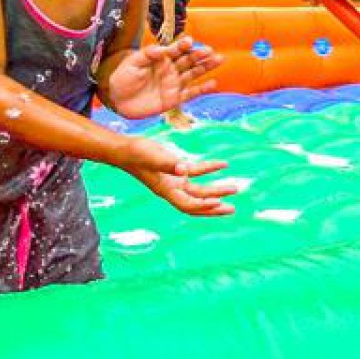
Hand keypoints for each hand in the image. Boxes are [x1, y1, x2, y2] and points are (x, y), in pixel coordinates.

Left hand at [105, 37, 221, 118]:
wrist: (117, 101)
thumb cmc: (122, 78)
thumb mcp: (132, 63)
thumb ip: (147, 54)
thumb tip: (162, 48)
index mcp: (161, 58)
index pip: (175, 50)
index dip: (182, 45)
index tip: (189, 41)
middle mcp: (170, 69)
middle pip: (188, 60)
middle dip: (199, 55)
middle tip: (210, 50)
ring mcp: (173, 84)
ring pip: (194, 73)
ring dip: (206, 67)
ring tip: (219, 59)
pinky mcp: (174, 99)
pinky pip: (191, 93)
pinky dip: (202, 89)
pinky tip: (213, 83)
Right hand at [111, 135, 239, 215]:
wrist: (125, 149)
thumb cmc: (136, 154)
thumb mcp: (152, 158)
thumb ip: (168, 163)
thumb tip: (183, 169)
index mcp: (166, 191)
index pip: (187, 204)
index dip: (203, 206)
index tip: (219, 203)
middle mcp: (172, 189)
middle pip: (197, 202)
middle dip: (214, 206)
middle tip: (232, 209)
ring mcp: (175, 180)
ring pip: (199, 189)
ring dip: (215, 190)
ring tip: (234, 189)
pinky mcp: (175, 169)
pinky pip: (196, 172)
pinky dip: (209, 169)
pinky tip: (223, 164)